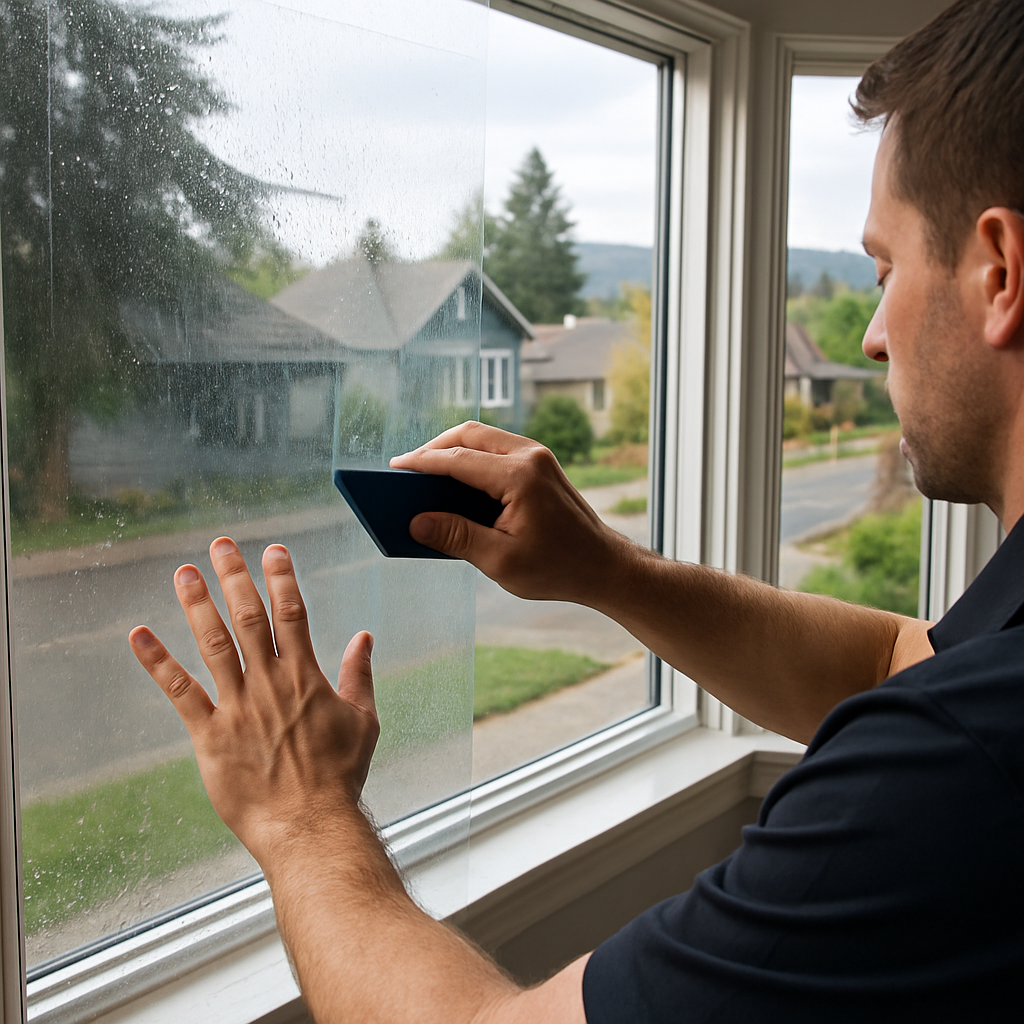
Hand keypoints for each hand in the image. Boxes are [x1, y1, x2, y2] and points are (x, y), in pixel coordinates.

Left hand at [128, 538, 378, 866]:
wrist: (309, 824)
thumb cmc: (340, 776)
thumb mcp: (363, 720)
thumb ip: (360, 675)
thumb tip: (364, 637)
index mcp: (306, 676)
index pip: (292, 613)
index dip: (281, 578)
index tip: (272, 551)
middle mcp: (269, 683)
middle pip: (248, 617)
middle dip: (234, 577)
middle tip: (220, 545)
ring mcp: (237, 707)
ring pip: (213, 644)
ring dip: (197, 605)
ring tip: (184, 573)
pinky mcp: (210, 735)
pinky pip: (180, 692)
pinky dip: (157, 662)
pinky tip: (139, 636)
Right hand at [390, 421, 626, 604]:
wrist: (605, 566)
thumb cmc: (558, 567)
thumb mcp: (500, 560)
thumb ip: (456, 537)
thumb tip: (417, 523)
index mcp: (519, 476)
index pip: (458, 460)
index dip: (421, 463)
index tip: (394, 469)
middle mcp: (530, 456)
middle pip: (469, 434)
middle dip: (434, 448)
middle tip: (406, 469)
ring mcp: (538, 456)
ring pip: (484, 437)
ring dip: (453, 449)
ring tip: (425, 472)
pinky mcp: (541, 464)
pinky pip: (497, 448)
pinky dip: (472, 457)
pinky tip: (456, 480)